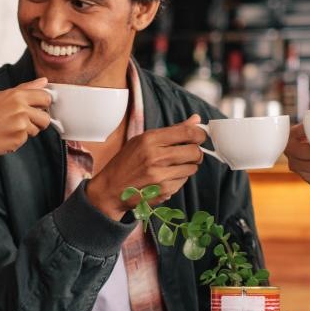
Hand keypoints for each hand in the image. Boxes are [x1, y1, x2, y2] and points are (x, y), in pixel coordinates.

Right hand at [0, 78, 52, 162]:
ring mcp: (20, 125)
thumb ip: (25, 88)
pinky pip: (26, 139)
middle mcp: (20, 108)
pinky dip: (18, 139)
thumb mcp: (0, 96)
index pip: (45, 97)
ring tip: (9, 128)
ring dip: (28, 130)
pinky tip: (4, 136)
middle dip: (39, 120)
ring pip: (37, 129)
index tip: (37, 107)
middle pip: (46, 116)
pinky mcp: (18, 139)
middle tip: (24, 120)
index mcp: (16, 95)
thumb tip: (45, 81)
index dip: (43, 104)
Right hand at [85, 115, 207, 217]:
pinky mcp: (163, 190)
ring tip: (174, 165)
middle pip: (194, 152)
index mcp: (149, 139)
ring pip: (192, 168)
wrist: (110, 188)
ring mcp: (160, 175)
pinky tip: (166, 177)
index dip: (199, 134)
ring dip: (188, 166)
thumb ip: (172, 130)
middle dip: (196, 152)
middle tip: (189, 153)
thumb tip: (196, 119)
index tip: (200, 136)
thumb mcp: (143, 140)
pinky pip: (183, 181)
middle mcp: (155, 156)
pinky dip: (179, 178)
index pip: (187, 133)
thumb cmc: (126, 162)